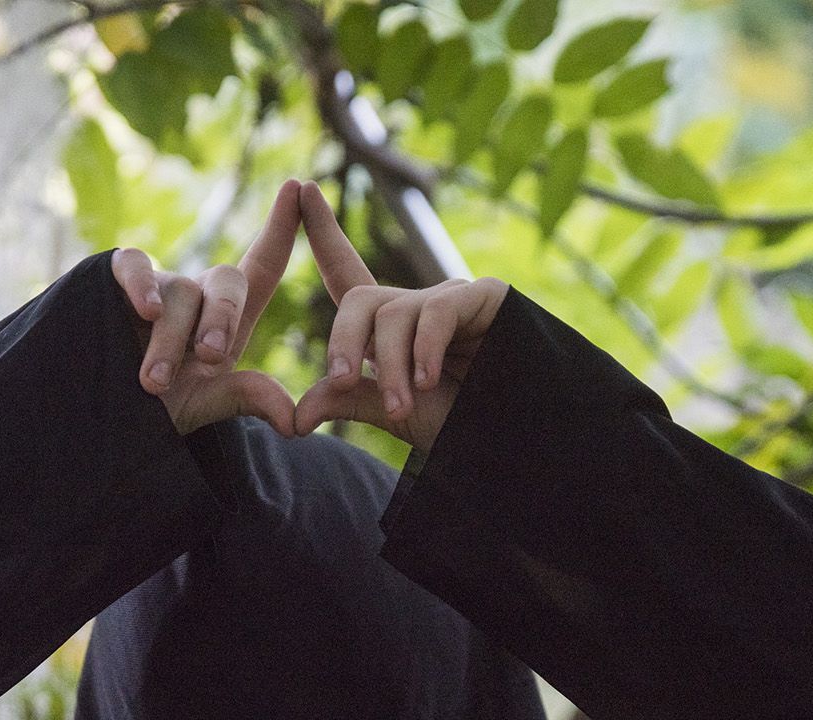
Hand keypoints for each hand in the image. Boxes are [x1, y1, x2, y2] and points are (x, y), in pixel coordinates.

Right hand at [112, 179, 300, 437]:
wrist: (98, 420)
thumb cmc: (157, 409)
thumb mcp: (205, 405)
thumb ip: (246, 398)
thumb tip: (294, 420)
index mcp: (227, 317)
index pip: (262, 266)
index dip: (281, 227)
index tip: (299, 185)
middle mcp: (196, 294)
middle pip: (227, 282)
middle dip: (221, 318)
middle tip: (208, 357)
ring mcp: (158, 286)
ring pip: (179, 293)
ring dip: (168, 339)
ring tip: (153, 383)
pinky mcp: (115, 281)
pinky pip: (133, 265)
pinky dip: (141, 284)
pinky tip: (144, 310)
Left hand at [291, 180, 507, 452]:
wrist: (515, 438)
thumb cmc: (458, 424)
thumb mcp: (393, 413)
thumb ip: (348, 401)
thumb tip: (297, 416)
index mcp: (390, 329)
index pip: (347, 272)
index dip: (324, 232)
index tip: (302, 189)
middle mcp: (418, 306)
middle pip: (360, 299)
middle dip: (343, 341)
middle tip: (341, 381)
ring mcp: (451, 299)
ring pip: (394, 315)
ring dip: (391, 367)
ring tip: (403, 407)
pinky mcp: (485, 297)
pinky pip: (437, 313)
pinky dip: (425, 350)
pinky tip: (428, 381)